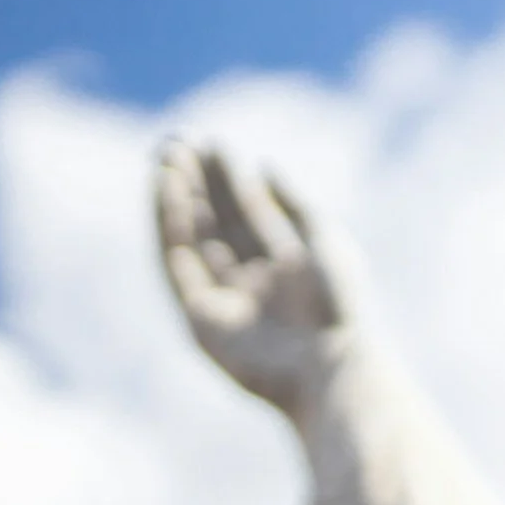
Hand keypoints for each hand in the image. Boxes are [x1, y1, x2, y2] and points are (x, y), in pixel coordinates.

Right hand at [153, 139, 347, 415]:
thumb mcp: (323, 241)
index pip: (249, 212)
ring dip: (177, 199)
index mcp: (286, 264)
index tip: (210, 143)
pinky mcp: (197, 316)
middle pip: (216, 222)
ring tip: (167, 158)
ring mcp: (223, 298)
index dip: (228, 179)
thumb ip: (294, 204)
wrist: (327, 362)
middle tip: (177, 142)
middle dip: (197, 184)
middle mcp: (252, 280)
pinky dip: (168, 226)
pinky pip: (177, 263)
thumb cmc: (338, 303)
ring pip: (193, 239)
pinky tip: (166, 191)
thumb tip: (264, 166)